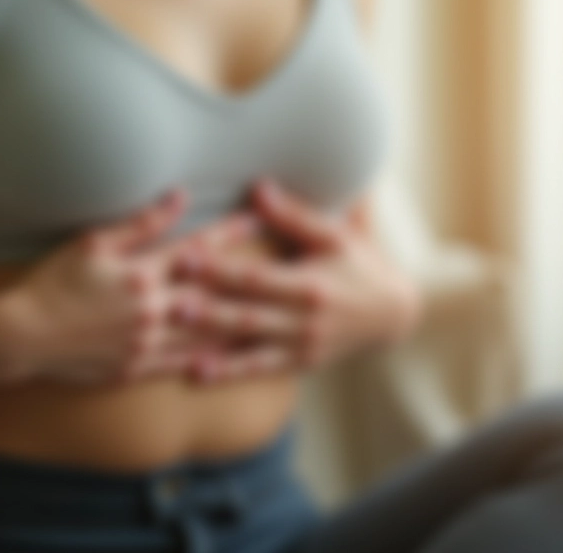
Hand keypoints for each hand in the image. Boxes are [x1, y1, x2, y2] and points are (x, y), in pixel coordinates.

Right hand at [0, 190, 258, 385]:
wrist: (24, 335)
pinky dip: (207, 359)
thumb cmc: (54, 283)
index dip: (229, 233)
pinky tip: (231, 356)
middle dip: (248, 281)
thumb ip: (140, 224)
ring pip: (204, 333)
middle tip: (281, 273)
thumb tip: (177, 198)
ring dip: (238, 324)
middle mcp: (151, 309)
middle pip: (211, 293)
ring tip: (271, 316)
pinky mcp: (136, 369)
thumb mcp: (93, 244)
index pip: (197, 249)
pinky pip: (180, 365)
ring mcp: (146, 343)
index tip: (258, 220)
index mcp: (142, 274)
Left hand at [176, 180, 423, 382]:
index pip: (256, 277)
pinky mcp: (299, 364)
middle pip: (248, 315)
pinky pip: (260, 370)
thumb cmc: (359, 262)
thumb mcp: (334, 235)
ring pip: (250, 348)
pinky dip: (230, 373)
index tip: (186, 256)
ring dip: (213, 349)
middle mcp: (305, 320)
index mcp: (310, 284)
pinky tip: (198, 374)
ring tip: (178, 349)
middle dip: (208, 311)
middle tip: (170, 304)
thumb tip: (257, 188)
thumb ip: (293, 215)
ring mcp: (301, 346)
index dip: (220, 268)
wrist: (392, 312)